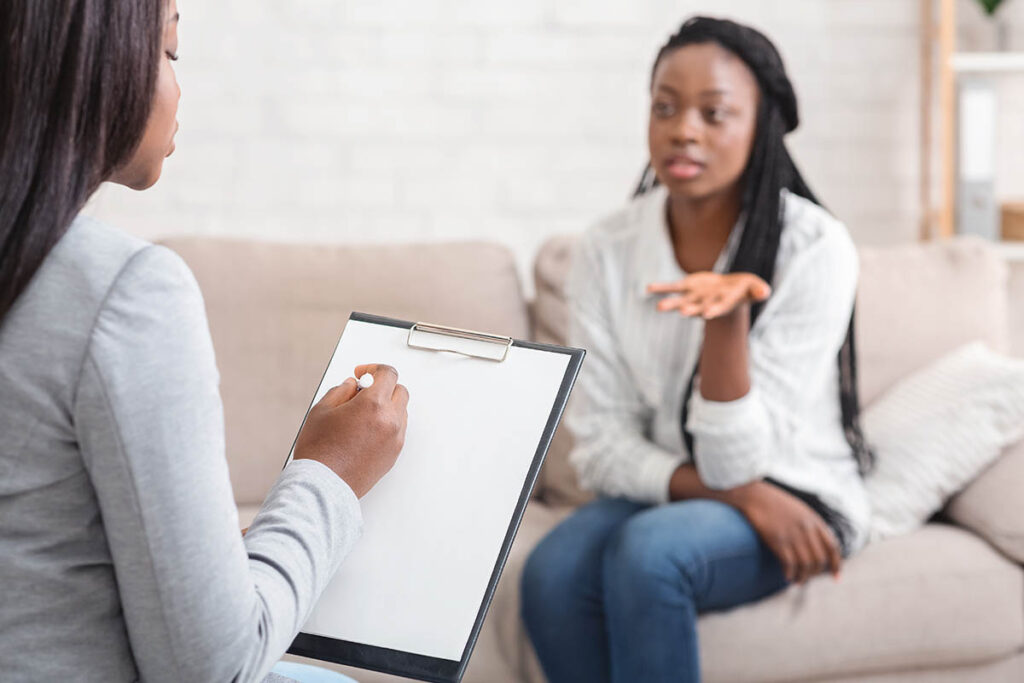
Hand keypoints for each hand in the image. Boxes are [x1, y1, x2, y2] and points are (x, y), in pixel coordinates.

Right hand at [293, 364, 408, 497]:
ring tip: (361, 415)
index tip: (363, 374)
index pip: (388, 374)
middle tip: (363, 393)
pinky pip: (398, 431)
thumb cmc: (320, 451)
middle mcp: (390, 421)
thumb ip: (341, 391)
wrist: (323, 485)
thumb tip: (352, 385)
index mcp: (374, 405)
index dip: (374, 369)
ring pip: (401, 412)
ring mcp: (395, 439)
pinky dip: (387, 424)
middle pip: (400, 391)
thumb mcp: (322, 410)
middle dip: (383, 387)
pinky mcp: (393, 455)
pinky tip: (366, 430)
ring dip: (387, 406)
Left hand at [648, 272, 770, 319]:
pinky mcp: (688, 287)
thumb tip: (765, 292)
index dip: (713, 310)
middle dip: (689, 310)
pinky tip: (649, 289)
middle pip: (696, 308)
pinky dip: (661, 288)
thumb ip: (758, 291)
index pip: (717, 308)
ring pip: (680, 301)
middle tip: (681, 312)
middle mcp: (706, 303)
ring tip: (659, 307)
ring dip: (670, 304)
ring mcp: (695, 296)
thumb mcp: (754, 288)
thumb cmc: (745, 290)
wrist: (731, 289)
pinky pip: (672, 288)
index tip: (707, 314)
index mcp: (721, 304)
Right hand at [737, 482, 841, 583]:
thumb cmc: (774, 503)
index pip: (833, 548)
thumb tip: (815, 545)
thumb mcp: (798, 510)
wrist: (755, 496)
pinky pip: (790, 565)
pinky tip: (787, 576)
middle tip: (808, 578)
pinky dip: (790, 574)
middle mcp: (807, 530)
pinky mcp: (778, 541)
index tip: (835, 577)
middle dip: (816, 574)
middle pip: (820, 560)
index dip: (836, 565)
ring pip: (806, 565)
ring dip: (803, 577)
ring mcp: (793, 536)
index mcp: (814, 521)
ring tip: (797, 581)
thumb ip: (809, 525)